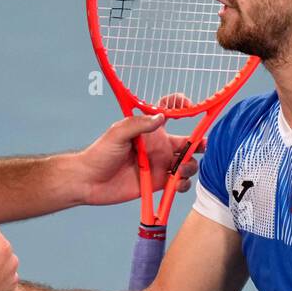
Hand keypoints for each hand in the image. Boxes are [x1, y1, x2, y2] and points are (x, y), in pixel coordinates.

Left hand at [73, 111, 199, 206]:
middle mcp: (159, 146)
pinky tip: (176, 183)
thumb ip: (139, 124)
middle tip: (202, 146)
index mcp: (150, 130)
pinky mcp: (159, 184)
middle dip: (200, 143)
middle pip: (188, 142)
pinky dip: (183, 184)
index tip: (189, 108)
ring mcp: (160, 165)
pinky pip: (179, 184)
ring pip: (187, 164)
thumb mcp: (117, 133)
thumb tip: (161, 117)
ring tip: (181, 170)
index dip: (182, 106)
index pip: (170, 112)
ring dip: (191, 166)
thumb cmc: (99, 153)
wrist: (89, 181)